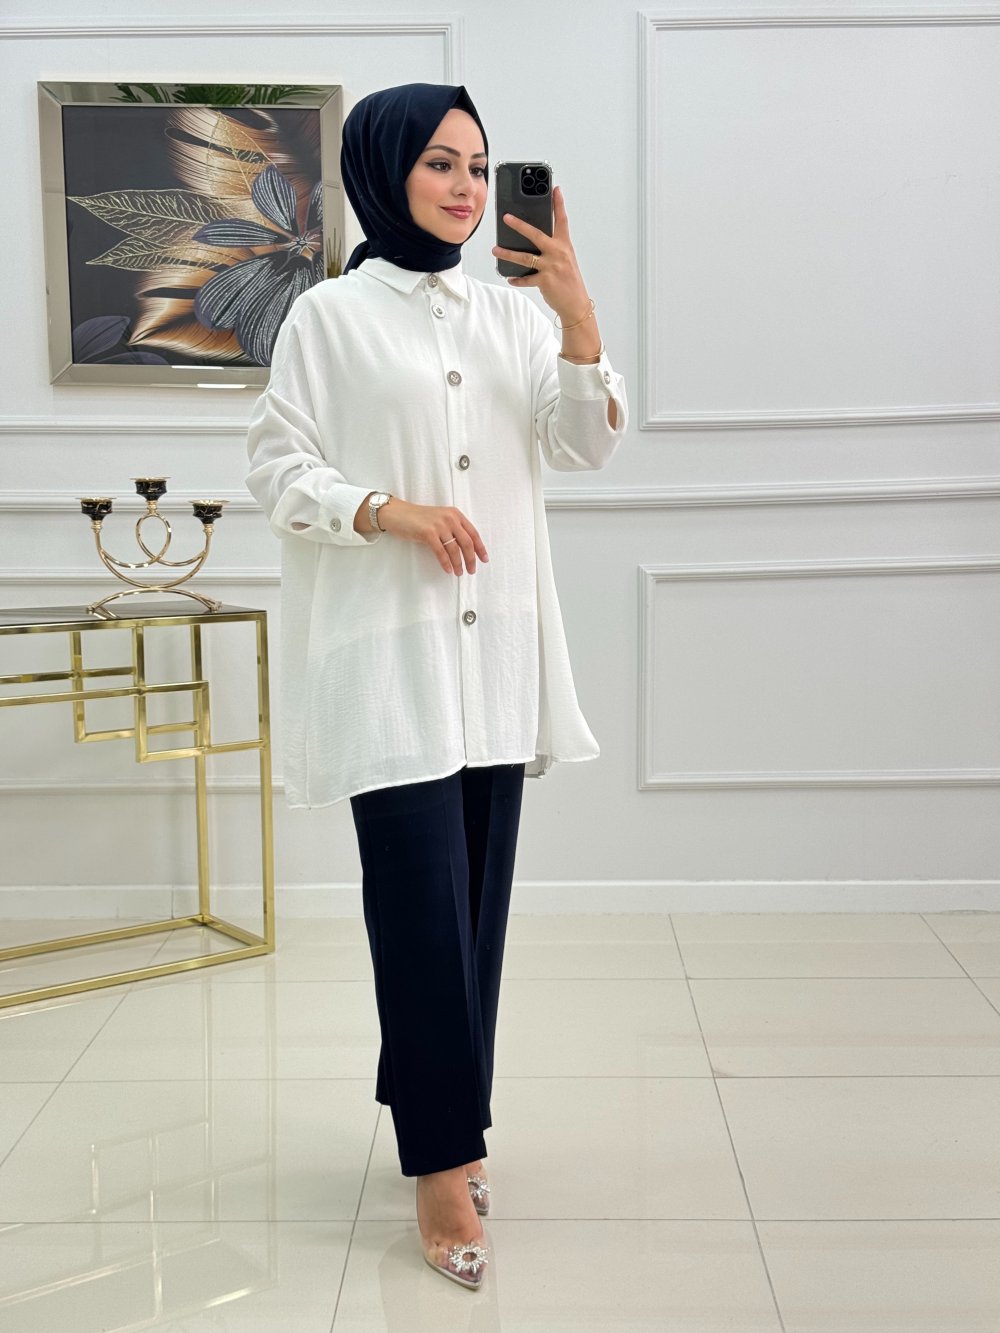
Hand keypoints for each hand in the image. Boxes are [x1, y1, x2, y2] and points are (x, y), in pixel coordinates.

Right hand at [376, 498, 488, 574]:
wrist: (398, 513)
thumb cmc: (418, 519)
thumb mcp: (440, 519)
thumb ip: (453, 529)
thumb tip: (465, 549)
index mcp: (455, 514)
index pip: (473, 533)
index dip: (480, 548)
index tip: (484, 560)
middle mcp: (450, 518)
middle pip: (467, 543)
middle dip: (471, 559)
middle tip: (472, 570)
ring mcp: (439, 525)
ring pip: (455, 549)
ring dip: (458, 564)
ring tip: (459, 573)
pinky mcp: (428, 533)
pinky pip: (441, 552)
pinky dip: (446, 563)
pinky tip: (448, 570)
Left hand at [491, 185, 589, 322]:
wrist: (576, 304)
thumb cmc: (569, 281)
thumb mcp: (565, 260)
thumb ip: (553, 248)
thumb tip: (533, 241)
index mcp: (564, 245)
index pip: (562, 221)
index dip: (558, 204)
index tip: (555, 189)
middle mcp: (558, 253)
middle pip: (536, 234)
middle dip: (520, 225)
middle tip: (506, 218)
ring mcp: (552, 267)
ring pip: (525, 257)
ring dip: (508, 253)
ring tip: (496, 250)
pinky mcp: (545, 281)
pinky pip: (526, 278)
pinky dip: (517, 279)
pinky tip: (510, 277)